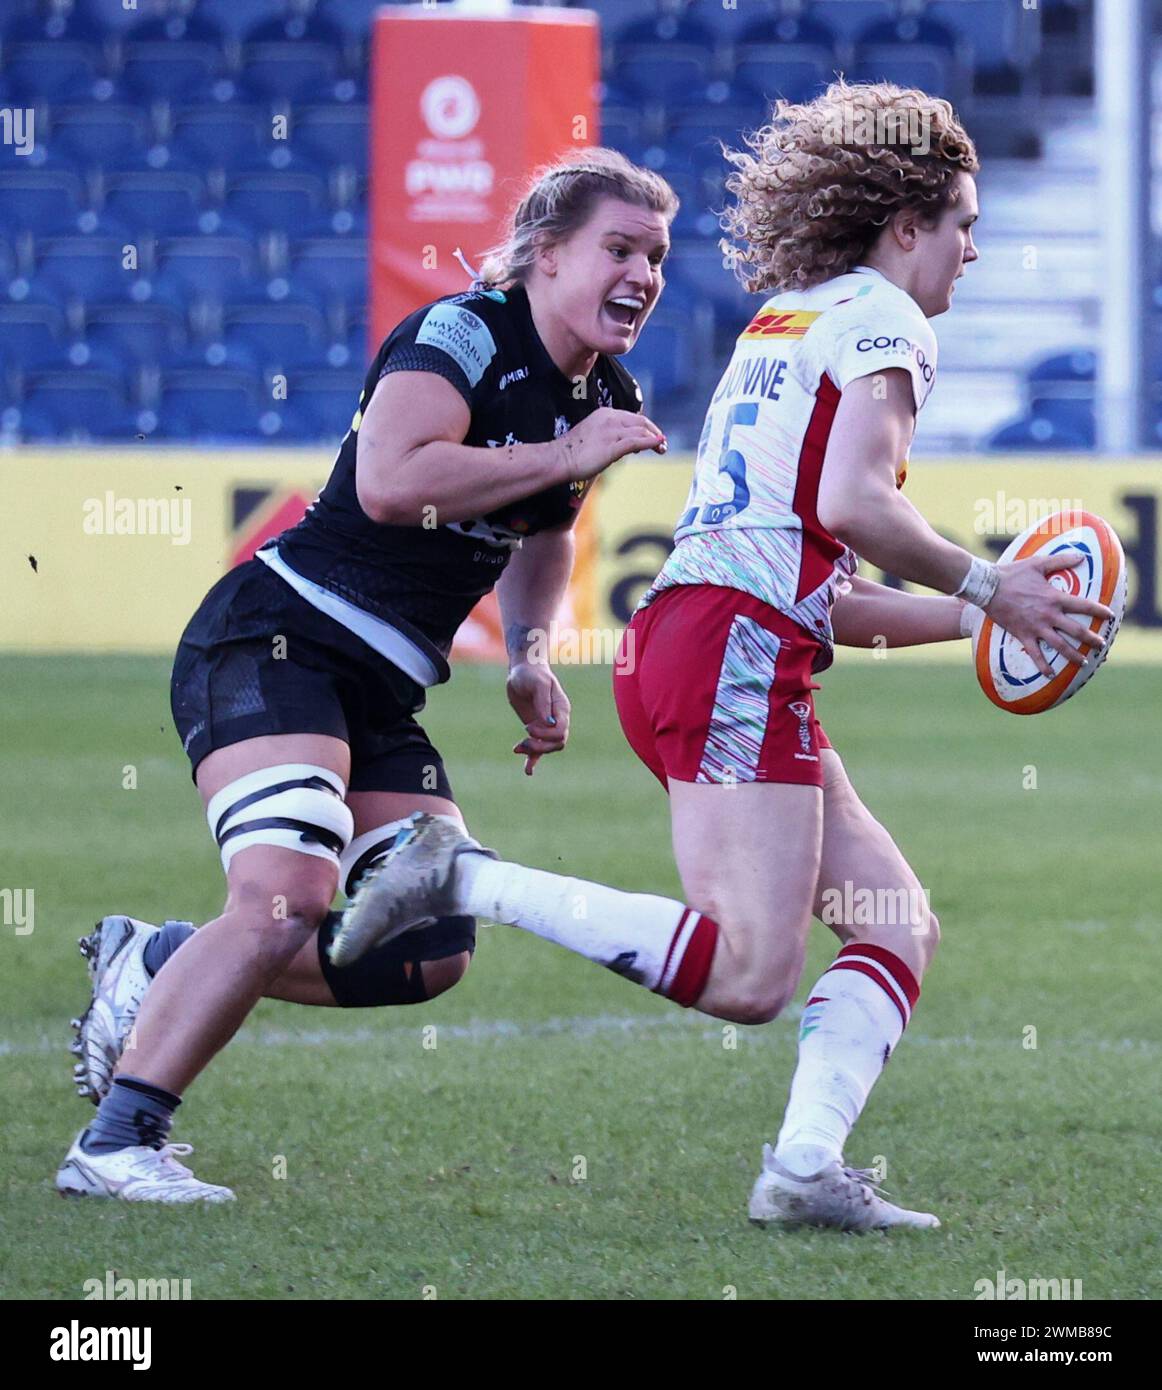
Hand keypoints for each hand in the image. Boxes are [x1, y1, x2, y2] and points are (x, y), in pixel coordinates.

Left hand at [506, 662, 571, 774]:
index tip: (528, 727)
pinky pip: (538, 749)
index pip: (561, 730)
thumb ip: (543, 702)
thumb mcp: (537, 683)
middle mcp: (557, 719)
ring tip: (518, 748)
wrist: (523, 670)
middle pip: (557, 742)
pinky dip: (533, 759)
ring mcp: (547, 726)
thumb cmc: (531, 673)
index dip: (546, 734)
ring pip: (548, 748)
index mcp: (561, 708)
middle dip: (540, 745)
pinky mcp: (536, 730)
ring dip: (534, 751)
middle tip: (523, 740)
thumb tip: (548, 722)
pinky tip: (527, 771)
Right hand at [555, 407, 666, 482]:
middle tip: (662, 442)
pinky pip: (637, 441)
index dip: (645, 427)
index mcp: (605, 414)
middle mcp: (610, 419)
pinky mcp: (613, 446)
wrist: (559, 458)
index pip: (632, 417)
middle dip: (654, 431)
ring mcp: (612, 431)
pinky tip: (658, 445)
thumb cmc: (573, 452)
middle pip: (640, 421)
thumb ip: (610, 436)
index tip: (652, 437)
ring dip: (655, 439)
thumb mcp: (594, 436)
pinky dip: (651, 442)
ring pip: (641, 431)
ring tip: (662, 448)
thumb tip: (627, 446)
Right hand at [985, 551, 1115, 678]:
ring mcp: (1036, 627)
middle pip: (1076, 631)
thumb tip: (1082, 556)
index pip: (1084, 606)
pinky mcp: (1023, 635)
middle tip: (1101, 646)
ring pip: (1060, 646)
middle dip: (1091, 639)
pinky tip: (1051, 674)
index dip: (1099, 611)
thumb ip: (1061, 560)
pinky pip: (1035, 654)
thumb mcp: (1038, 563)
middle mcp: (1049, 615)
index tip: (1110, 616)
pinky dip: (1043, 665)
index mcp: (1055, 598)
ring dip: (1073, 655)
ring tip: (1083, 662)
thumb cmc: (1013, 574)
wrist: (988, 587)